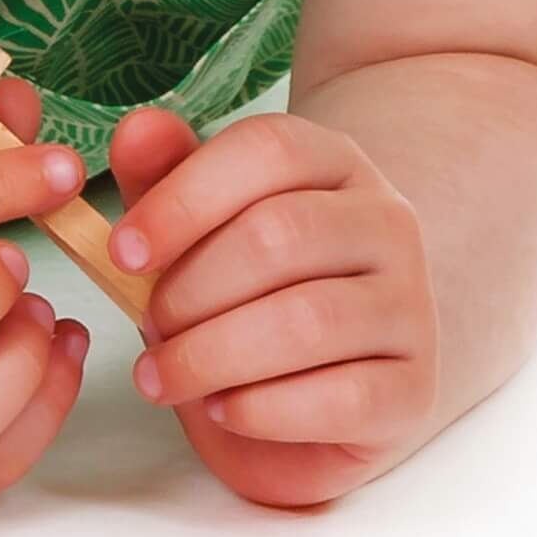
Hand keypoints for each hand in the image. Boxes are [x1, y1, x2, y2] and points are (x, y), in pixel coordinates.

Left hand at [108, 110, 437, 507]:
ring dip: (210, 356)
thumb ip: (162, 181)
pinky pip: (343, 398)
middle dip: (188, 291)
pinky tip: (223, 408)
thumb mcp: (190, 232)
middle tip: (147, 326)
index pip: (268, 150)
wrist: (315, 381)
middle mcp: (387, 224)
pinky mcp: (414, 388)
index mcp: (333, 164)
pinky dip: (262, 410)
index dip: (183, 200)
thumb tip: (138, 127)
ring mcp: (410, 306)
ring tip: (162, 378)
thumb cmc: (238, 295)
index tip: (122, 253)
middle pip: (279, 236)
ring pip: (308, 320)